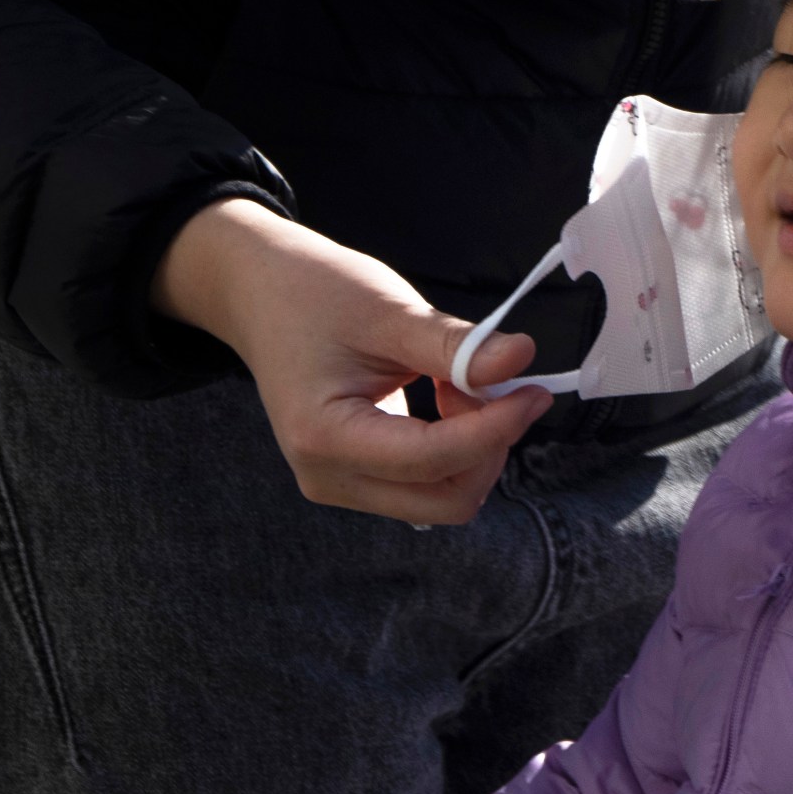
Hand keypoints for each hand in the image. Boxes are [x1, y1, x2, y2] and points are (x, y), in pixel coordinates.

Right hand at [154, 199, 554, 525]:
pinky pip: (426, 486)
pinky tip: (443, 400)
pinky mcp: (354, 480)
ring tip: (457, 385)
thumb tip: (521, 360)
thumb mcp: (388, 310)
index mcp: (325, 437)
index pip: (433, 460)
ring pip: (441, 498)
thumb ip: (455, 346)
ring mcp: (340, 485)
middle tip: (494, 387)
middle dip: (486, 448)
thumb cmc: (312, 293)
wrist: (259, 293)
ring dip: (472, 449)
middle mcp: (327, 477)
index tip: (533, 391)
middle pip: (445, 500)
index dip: (495, 429)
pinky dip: (454, 450)